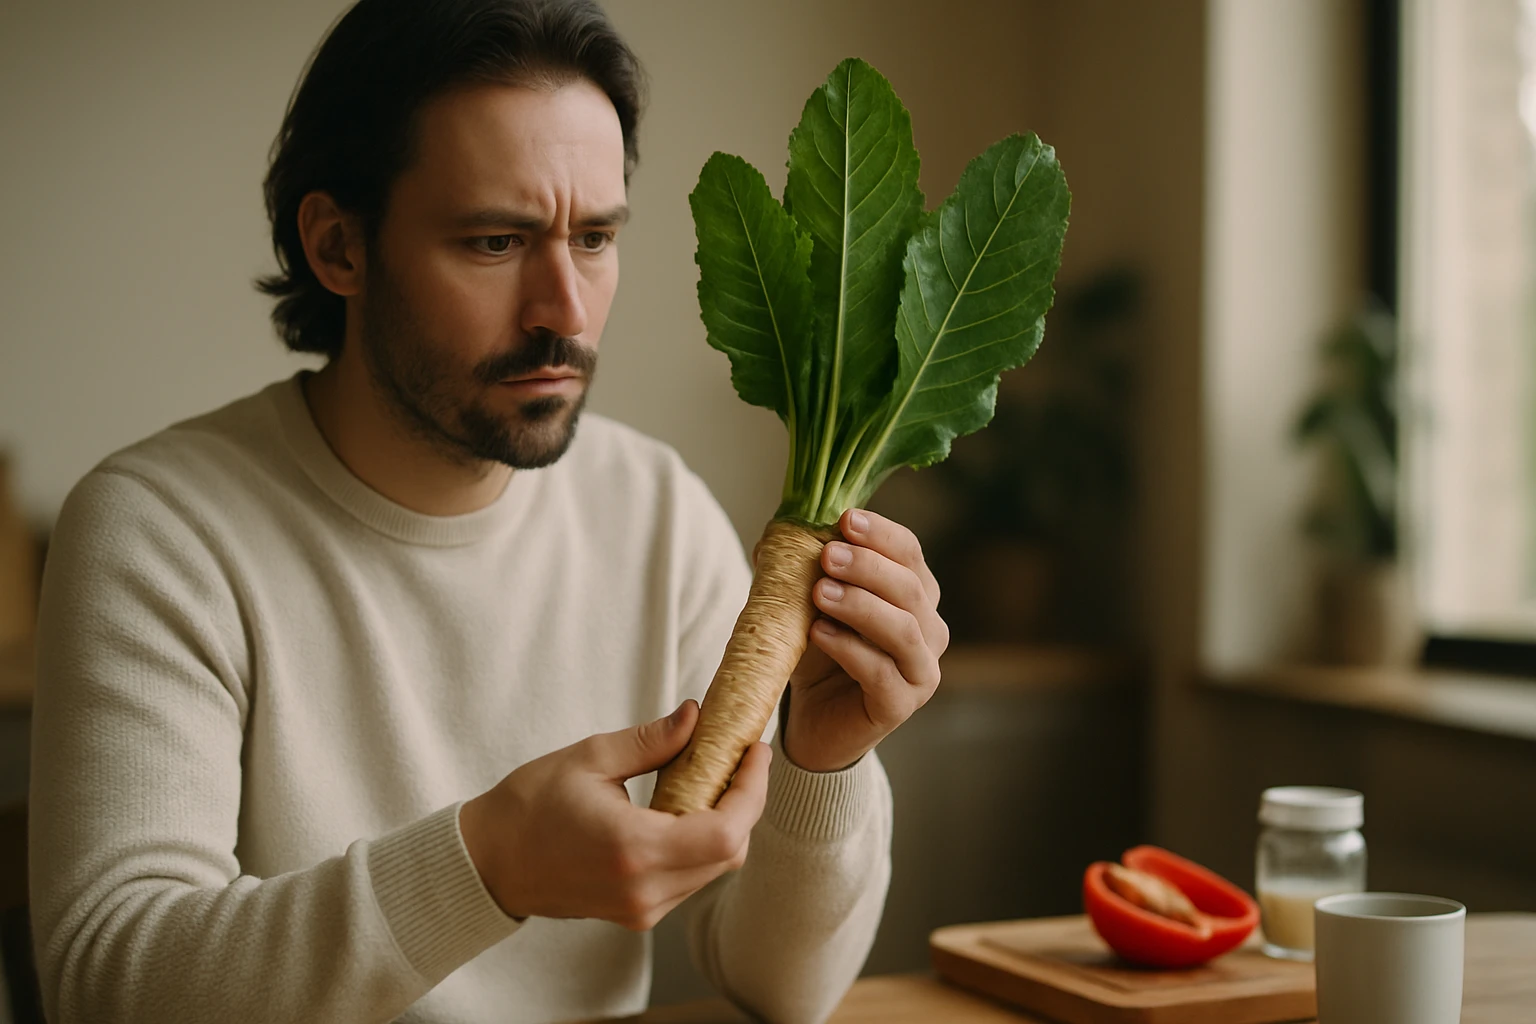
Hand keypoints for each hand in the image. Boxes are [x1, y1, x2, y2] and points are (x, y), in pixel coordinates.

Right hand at [458, 700, 769, 929]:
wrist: (490, 862)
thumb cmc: (529, 805)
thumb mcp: (589, 757)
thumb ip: (651, 741)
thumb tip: (696, 716)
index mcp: (634, 848)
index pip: (726, 831)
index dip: (753, 791)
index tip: (755, 752)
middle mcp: (644, 889)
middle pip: (729, 853)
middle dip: (745, 803)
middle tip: (740, 758)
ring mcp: (641, 909)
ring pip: (714, 870)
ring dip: (726, 824)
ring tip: (717, 778)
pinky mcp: (636, 914)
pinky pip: (691, 881)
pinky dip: (702, 845)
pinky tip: (690, 809)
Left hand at [781, 509, 948, 772]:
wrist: (813, 718)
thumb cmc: (819, 652)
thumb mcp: (809, 601)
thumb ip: (804, 566)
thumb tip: (781, 531)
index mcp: (914, 594)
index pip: (909, 553)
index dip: (881, 534)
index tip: (845, 519)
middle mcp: (929, 629)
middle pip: (909, 588)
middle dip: (868, 566)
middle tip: (828, 555)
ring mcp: (921, 669)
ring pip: (903, 629)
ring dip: (860, 605)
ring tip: (819, 592)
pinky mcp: (901, 704)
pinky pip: (882, 672)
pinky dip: (849, 648)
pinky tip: (818, 632)